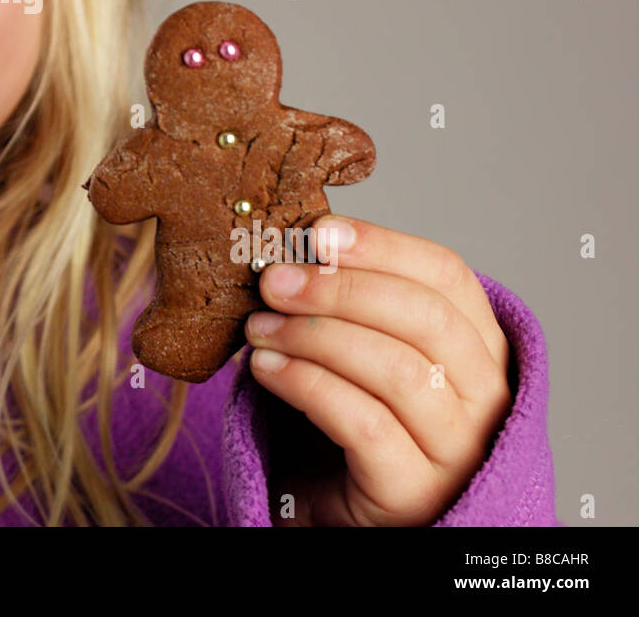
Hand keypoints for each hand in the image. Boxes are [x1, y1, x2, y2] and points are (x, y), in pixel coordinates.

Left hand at [244, 215, 512, 525]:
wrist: (347, 511)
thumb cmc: (357, 418)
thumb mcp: (363, 351)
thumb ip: (347, 304)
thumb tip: (288, 248)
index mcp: (478, 345)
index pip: (447, 275)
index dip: (383, 244)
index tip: (318, 231)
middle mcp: (484, 396)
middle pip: (424, 318)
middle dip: (340, 289)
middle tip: (274, 280)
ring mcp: (457, 449)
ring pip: (398, 371)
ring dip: (315, 337)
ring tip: (259, 327)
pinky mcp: (414, 493)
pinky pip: (366, 426)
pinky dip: (307, 385)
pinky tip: (265, 369)